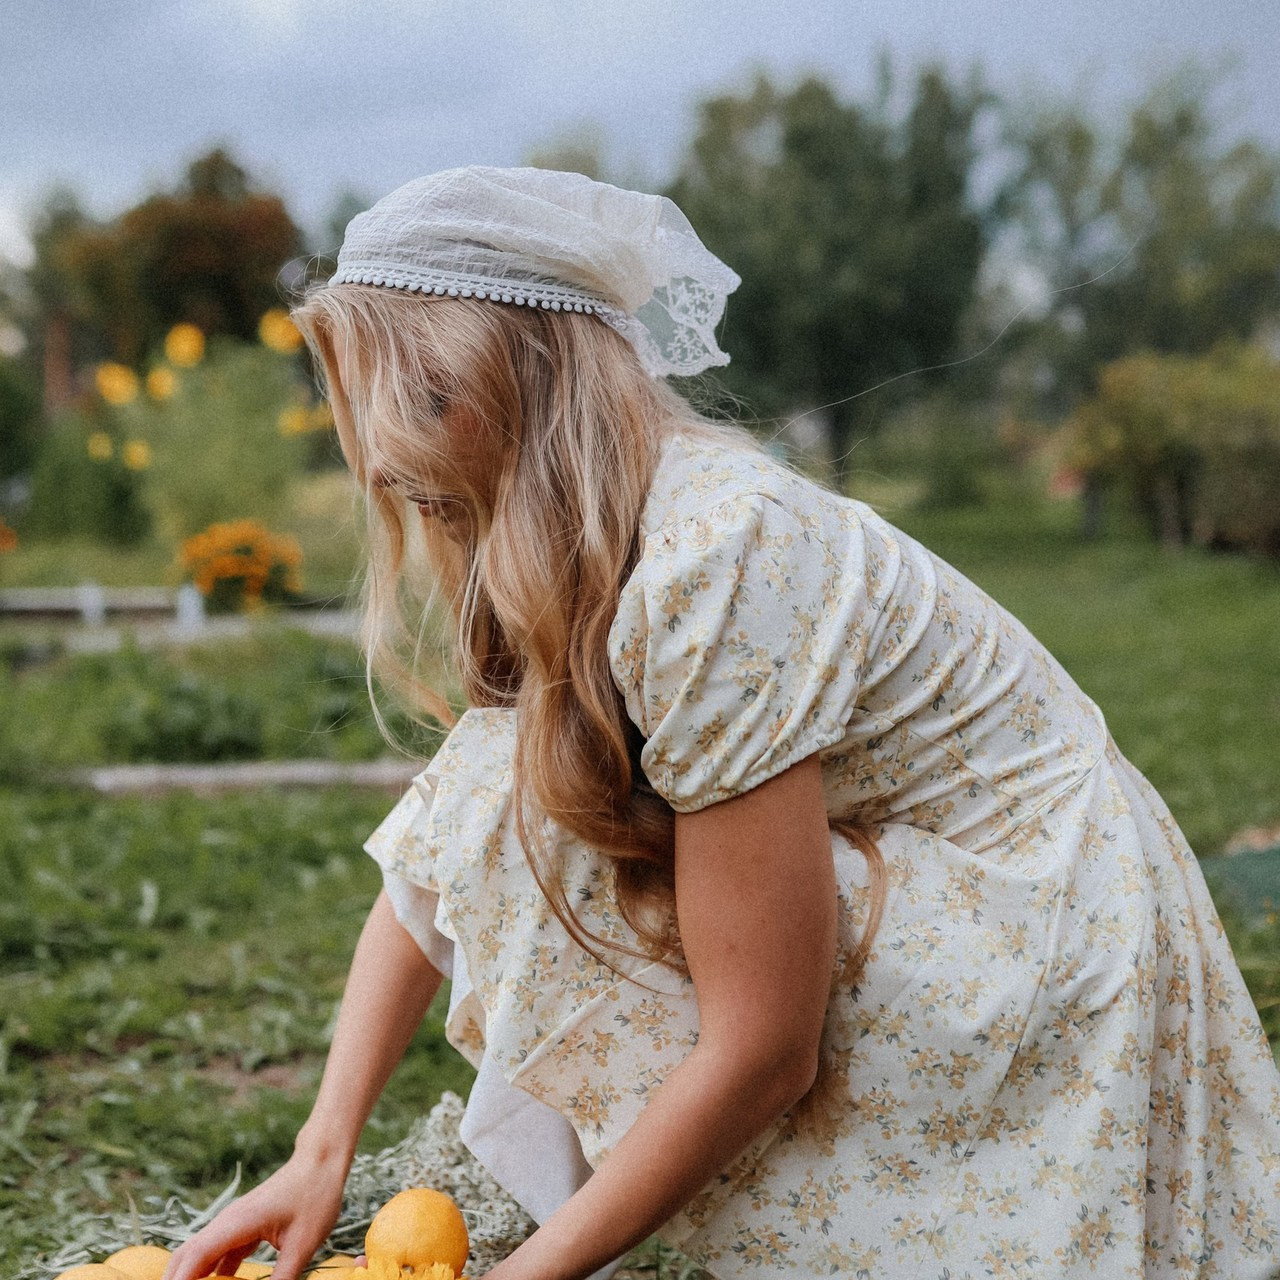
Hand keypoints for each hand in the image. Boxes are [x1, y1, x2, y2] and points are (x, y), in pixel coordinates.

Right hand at [162, 1148, 347, 1279]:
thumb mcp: (303, 1244)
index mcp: (237, 1223)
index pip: (195, 1257)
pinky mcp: (243, 1228)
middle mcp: (228, 1222)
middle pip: (187, 1257)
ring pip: (200, 1256)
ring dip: (193, 1279)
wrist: (321, 1161)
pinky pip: (218, 1255)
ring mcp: (234, 1224)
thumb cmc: (315, 1197)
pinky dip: (212, 1276)